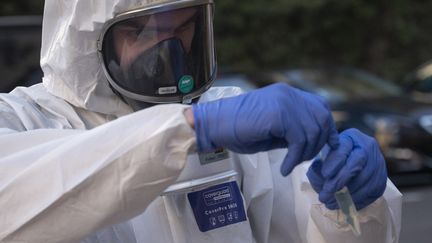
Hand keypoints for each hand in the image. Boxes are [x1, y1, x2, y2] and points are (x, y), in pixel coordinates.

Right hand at [192, 83, 339, 175]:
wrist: (214, 124)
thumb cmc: (238, 129)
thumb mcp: (272, 130)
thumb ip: (292, 131)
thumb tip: (311, 143)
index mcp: (288, 94)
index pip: (320, 107)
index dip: (326, 127)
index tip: (324, 146)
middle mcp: (289, 94)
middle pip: (322, 118)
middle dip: (318, 143)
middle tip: (302, 159)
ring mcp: (284, 102)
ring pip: (312, 131)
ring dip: (304, 154)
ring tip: (291, 164)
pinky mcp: (278, 114)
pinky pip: (298, 141)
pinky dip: (294, 159)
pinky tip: (285, 168)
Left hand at [307, 128, 386, 209]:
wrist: (352, 160)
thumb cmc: (333, 157)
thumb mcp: (323, 156)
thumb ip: (319, 164)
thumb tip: (320, 178)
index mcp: (352, 137)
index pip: (345, 148)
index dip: (335, 162)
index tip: (324, 174)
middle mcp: (368, 147)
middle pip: (357, 165)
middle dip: (340, 182)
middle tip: (325, 194)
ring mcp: (378, 163)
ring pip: (366, 180)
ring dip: (347, 195)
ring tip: (330, 203)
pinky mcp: (382, 179)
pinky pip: (372, 192)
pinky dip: (357, 200)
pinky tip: (344, 204)